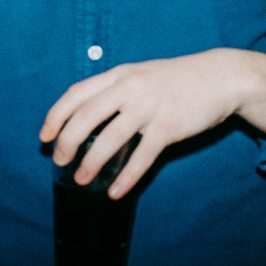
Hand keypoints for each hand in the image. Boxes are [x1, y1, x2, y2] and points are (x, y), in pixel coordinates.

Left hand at [40, 49, 265, 198]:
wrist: (221, 77)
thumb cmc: (179, 79)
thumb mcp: (142, 74)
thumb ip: (117, 90)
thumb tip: (88, 117)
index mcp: (121, 74)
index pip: (77, 93)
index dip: (55, 115)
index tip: (44, 136)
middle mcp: (131, 87)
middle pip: (86, 116)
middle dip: (66, 142)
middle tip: (60, 160)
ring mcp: (150, 106)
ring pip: (110, 138)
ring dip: (91, 163)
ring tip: (82, 179)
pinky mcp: (169, 126)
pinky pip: (142, 157)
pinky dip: (127, 177)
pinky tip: (116, 192)